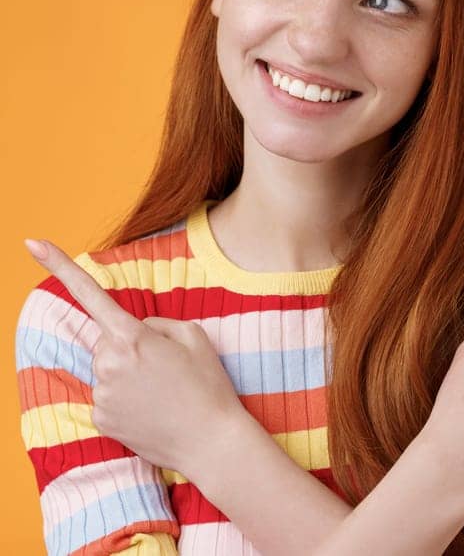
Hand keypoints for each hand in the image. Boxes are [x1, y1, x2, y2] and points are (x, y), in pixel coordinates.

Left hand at [23, 237, 250, 475]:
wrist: (211, 441)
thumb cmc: (208, 385)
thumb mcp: (196, 337)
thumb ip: (158, 324)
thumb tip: (134, 331)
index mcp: (133, 336)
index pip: (91, 295)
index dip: (60, 266)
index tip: (32, 242)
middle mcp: (109, 363)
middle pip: (108, 342)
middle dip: (130, 348)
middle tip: (167, 369)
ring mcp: (101, 392)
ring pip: (107, 371)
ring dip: (129, 376)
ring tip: (163, 393)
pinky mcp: (99, 418)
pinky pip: (107, 398)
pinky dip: (126, 401)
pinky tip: (151, 411)